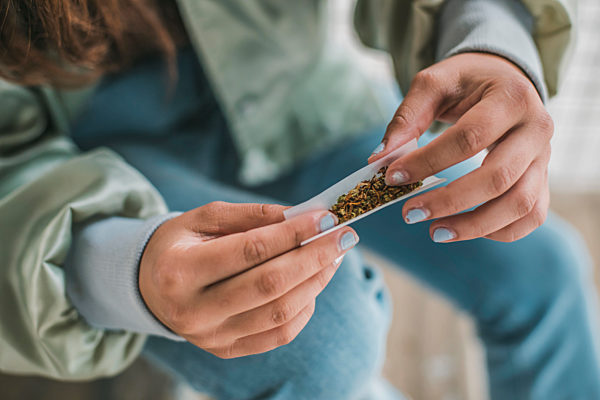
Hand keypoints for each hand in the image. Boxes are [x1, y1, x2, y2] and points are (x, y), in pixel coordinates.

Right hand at [139, 202, 357, 357]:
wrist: (149, 286)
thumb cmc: (180, 244)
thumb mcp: (203, 218)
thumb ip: (251, 216)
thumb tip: (301, 216)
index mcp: (180, 271)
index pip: (250, 250)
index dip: (293, 234)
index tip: (325, 217)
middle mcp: (193, 311)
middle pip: (270, 285)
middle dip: (315, 257)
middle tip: (344, 235)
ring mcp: (210, 337)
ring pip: (280, 313)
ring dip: (316, 282)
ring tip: (334, 256)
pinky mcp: (226, 350)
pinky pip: (278, 335)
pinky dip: (304, 308)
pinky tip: (313, 283)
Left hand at [369, 53, 552, 242]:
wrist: (505, 79)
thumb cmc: (466, 82)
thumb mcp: (434, 84)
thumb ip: (407, 118)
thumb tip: (379, 159)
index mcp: (512, 98)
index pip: (469, 138)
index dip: (428, 161)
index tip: (392, 177)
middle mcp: (536, 129)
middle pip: (499, 177)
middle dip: (449, 201)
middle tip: (409, 213)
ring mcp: (545, 158)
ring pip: (520, 204)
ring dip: (475, 225)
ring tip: (435, 232)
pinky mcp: (542, 179)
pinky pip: (531, 216)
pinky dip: (500, 231)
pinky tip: (463, 229)